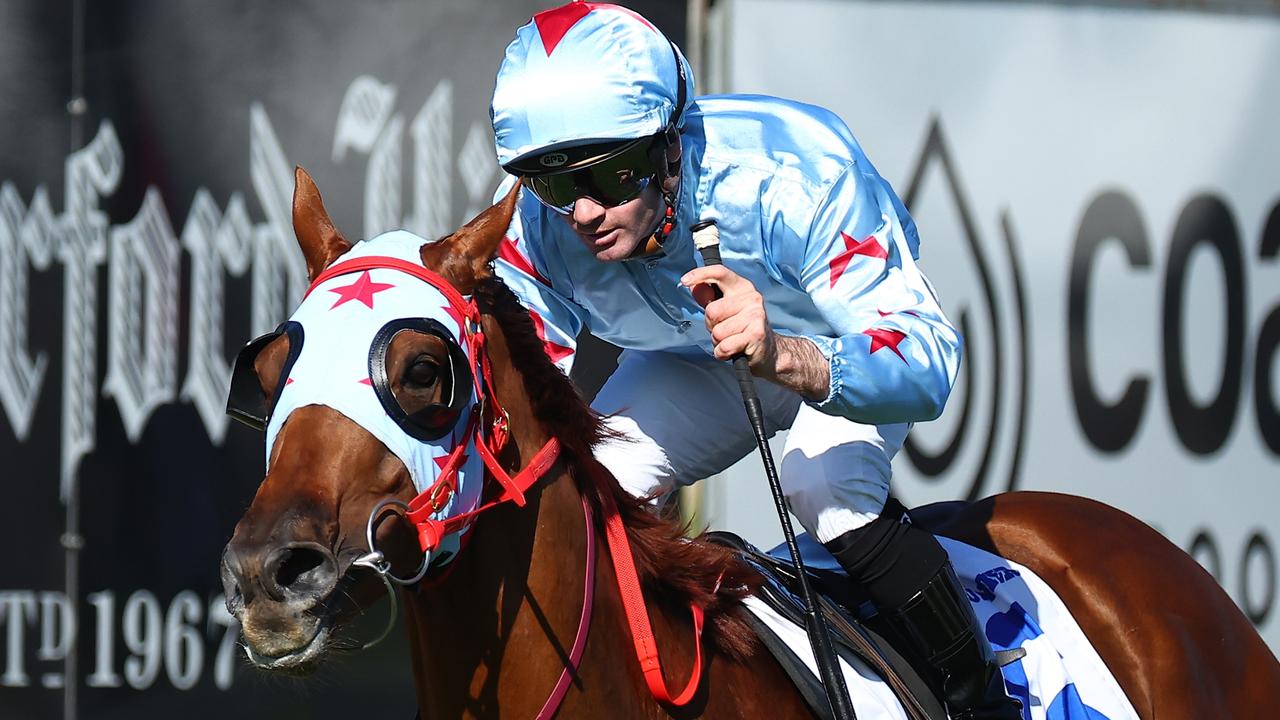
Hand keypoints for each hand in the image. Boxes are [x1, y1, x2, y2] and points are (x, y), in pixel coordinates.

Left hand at [681, 264, 830, 400]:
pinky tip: (734, 350)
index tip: (685, 281)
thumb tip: (694, 287)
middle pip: (711, 311)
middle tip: (724, 330)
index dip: (700, 274)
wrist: (768, 351)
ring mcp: (755, 315)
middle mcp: (751, 298)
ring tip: (731, 340)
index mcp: (742, 287)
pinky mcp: (756, 334)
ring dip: (718, 342)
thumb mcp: (725, 310)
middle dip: (711, 325)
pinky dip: (723, 353)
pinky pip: (724, 346)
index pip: (720, 273)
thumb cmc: (742, 329)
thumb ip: (709, 298)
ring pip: (717, 331)